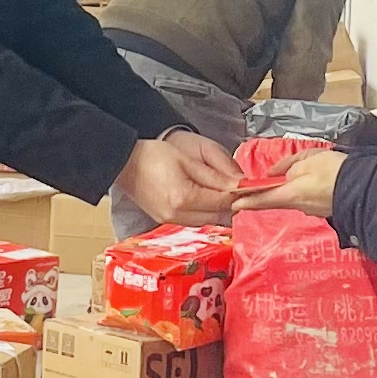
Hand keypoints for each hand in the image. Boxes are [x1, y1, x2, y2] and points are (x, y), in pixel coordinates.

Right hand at [115, 132, 235, 225]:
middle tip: (241, 191)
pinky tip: (206, 200)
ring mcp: (170, 221)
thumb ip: (214, 176)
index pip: (222, 202)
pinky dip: (203, 212)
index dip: (239, 195)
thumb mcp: (188, 161)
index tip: (251, 188)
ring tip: (224, 194)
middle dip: (230, 204)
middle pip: (216, 216)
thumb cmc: (153, 156)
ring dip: (217, 210)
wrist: (124, 163)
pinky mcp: (165, 220)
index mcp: (184, 198)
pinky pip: (193, 221)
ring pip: (206, 221)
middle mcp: (177, 215)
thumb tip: (238, 186)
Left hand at [237, 147, 345, 217]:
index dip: (248, 200)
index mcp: (291, 194)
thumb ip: (288, 166)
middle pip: (279, 198)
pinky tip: (314, 179)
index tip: (235, 204)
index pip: (264, 199)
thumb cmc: (334, 171)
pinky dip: (305, 189)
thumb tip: (274, 174)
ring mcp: (313, 210)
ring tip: (298, 173)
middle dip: (270, 192)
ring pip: (295, 196)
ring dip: (291, 188)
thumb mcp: (308, 160)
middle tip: (261, 186)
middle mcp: (300, 206)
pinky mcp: (325, 208)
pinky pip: (309, 198)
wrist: (365, 188)